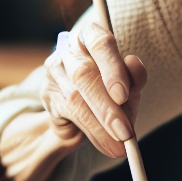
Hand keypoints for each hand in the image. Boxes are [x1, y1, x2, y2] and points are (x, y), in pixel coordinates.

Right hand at [40, 24, 147, 157]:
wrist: (84, 109)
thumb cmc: (111, 89)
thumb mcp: (129, 83)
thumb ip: (134, 77)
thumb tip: (134, 67)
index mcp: (92, 36)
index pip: (100, 43)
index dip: (112, 68)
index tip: (123, 96)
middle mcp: (70, 49)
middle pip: (85, 74)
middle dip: (107, 107)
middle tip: (125, 132)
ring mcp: (54, 70)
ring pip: (76, 98)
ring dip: (101, 125)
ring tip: (120, 144)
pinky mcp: (47, 94)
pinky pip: (69, 115)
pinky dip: (92, 133)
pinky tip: (106, 145)